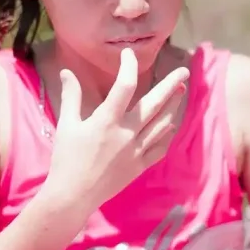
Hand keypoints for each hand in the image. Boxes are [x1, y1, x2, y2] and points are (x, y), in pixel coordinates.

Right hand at [45, 48, 187, 211]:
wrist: (73, 195)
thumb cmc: (66, 159)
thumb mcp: (66, 125)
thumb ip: (71, 97)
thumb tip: (67, 72)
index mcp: (107, 120)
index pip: (125, 86)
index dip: (129, 66)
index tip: (129, 55)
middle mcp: (127, 133)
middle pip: (154, 104)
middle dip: (171, 86)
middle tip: (183, 72)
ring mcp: (136, 150)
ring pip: (162, 124)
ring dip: (173, 107)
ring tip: (181, 93)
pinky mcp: (139, 166)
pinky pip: (159, 147)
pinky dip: (167, 134)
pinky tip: (170, 126)